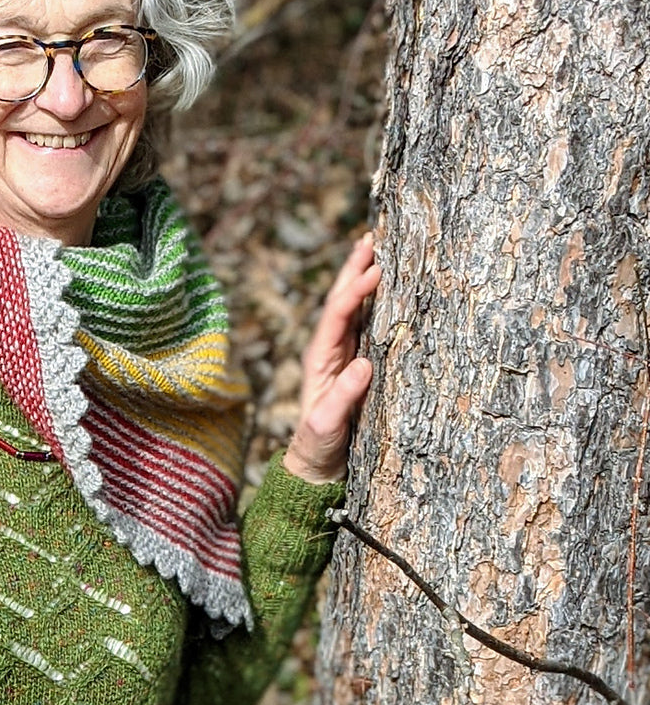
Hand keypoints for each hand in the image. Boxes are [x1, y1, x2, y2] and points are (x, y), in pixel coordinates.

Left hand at [282, 232, 377, 483]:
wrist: (317, 465)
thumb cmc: (319, 446)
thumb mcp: (327, 425)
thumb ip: (342, 398)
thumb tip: (363, 366)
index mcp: (319, 359)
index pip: (336, 315)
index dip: (354, 291)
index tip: (375, 271)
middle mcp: (328, 350)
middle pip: (340, 301)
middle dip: (353, 270)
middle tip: (370, 238)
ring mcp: (342, 355)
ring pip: (353, 308)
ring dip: (362, 279)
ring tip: (376, 249)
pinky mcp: (356, 364)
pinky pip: (366, 326)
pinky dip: (375, 303)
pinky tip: (387, 288)